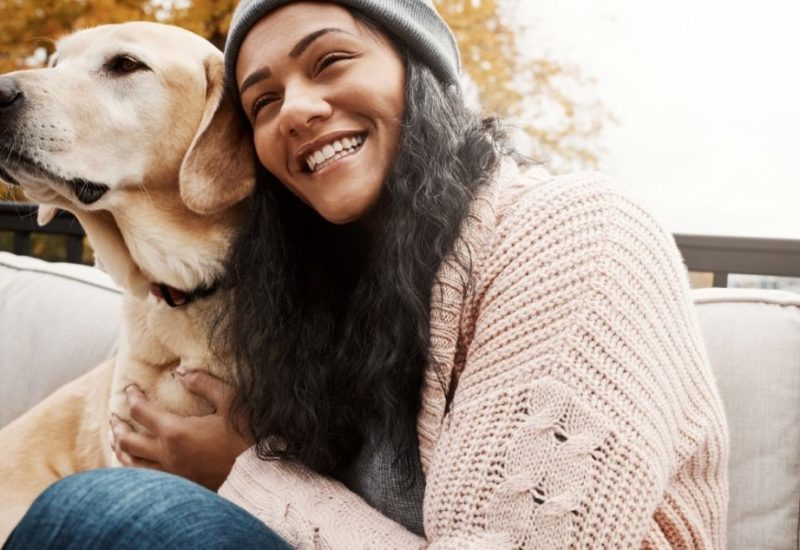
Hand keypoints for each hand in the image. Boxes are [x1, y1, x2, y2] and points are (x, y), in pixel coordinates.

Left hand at [110, 368, 250, 490]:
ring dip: (121, 448)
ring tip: (118, 439)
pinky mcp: (179, 487)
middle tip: (115, 415)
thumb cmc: (248, 436)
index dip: (132, 396)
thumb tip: (181, 371)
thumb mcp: (230, 401)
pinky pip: (145, 479)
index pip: (141, 411)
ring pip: (131, 464)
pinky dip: (133, 468)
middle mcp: (166, 455)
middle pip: (128, 440)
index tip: (130, 388)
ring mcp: (171, 475)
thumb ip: (204, 383)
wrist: (260, 474)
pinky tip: (135, 465)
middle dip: (118, 424)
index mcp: (176, 432)